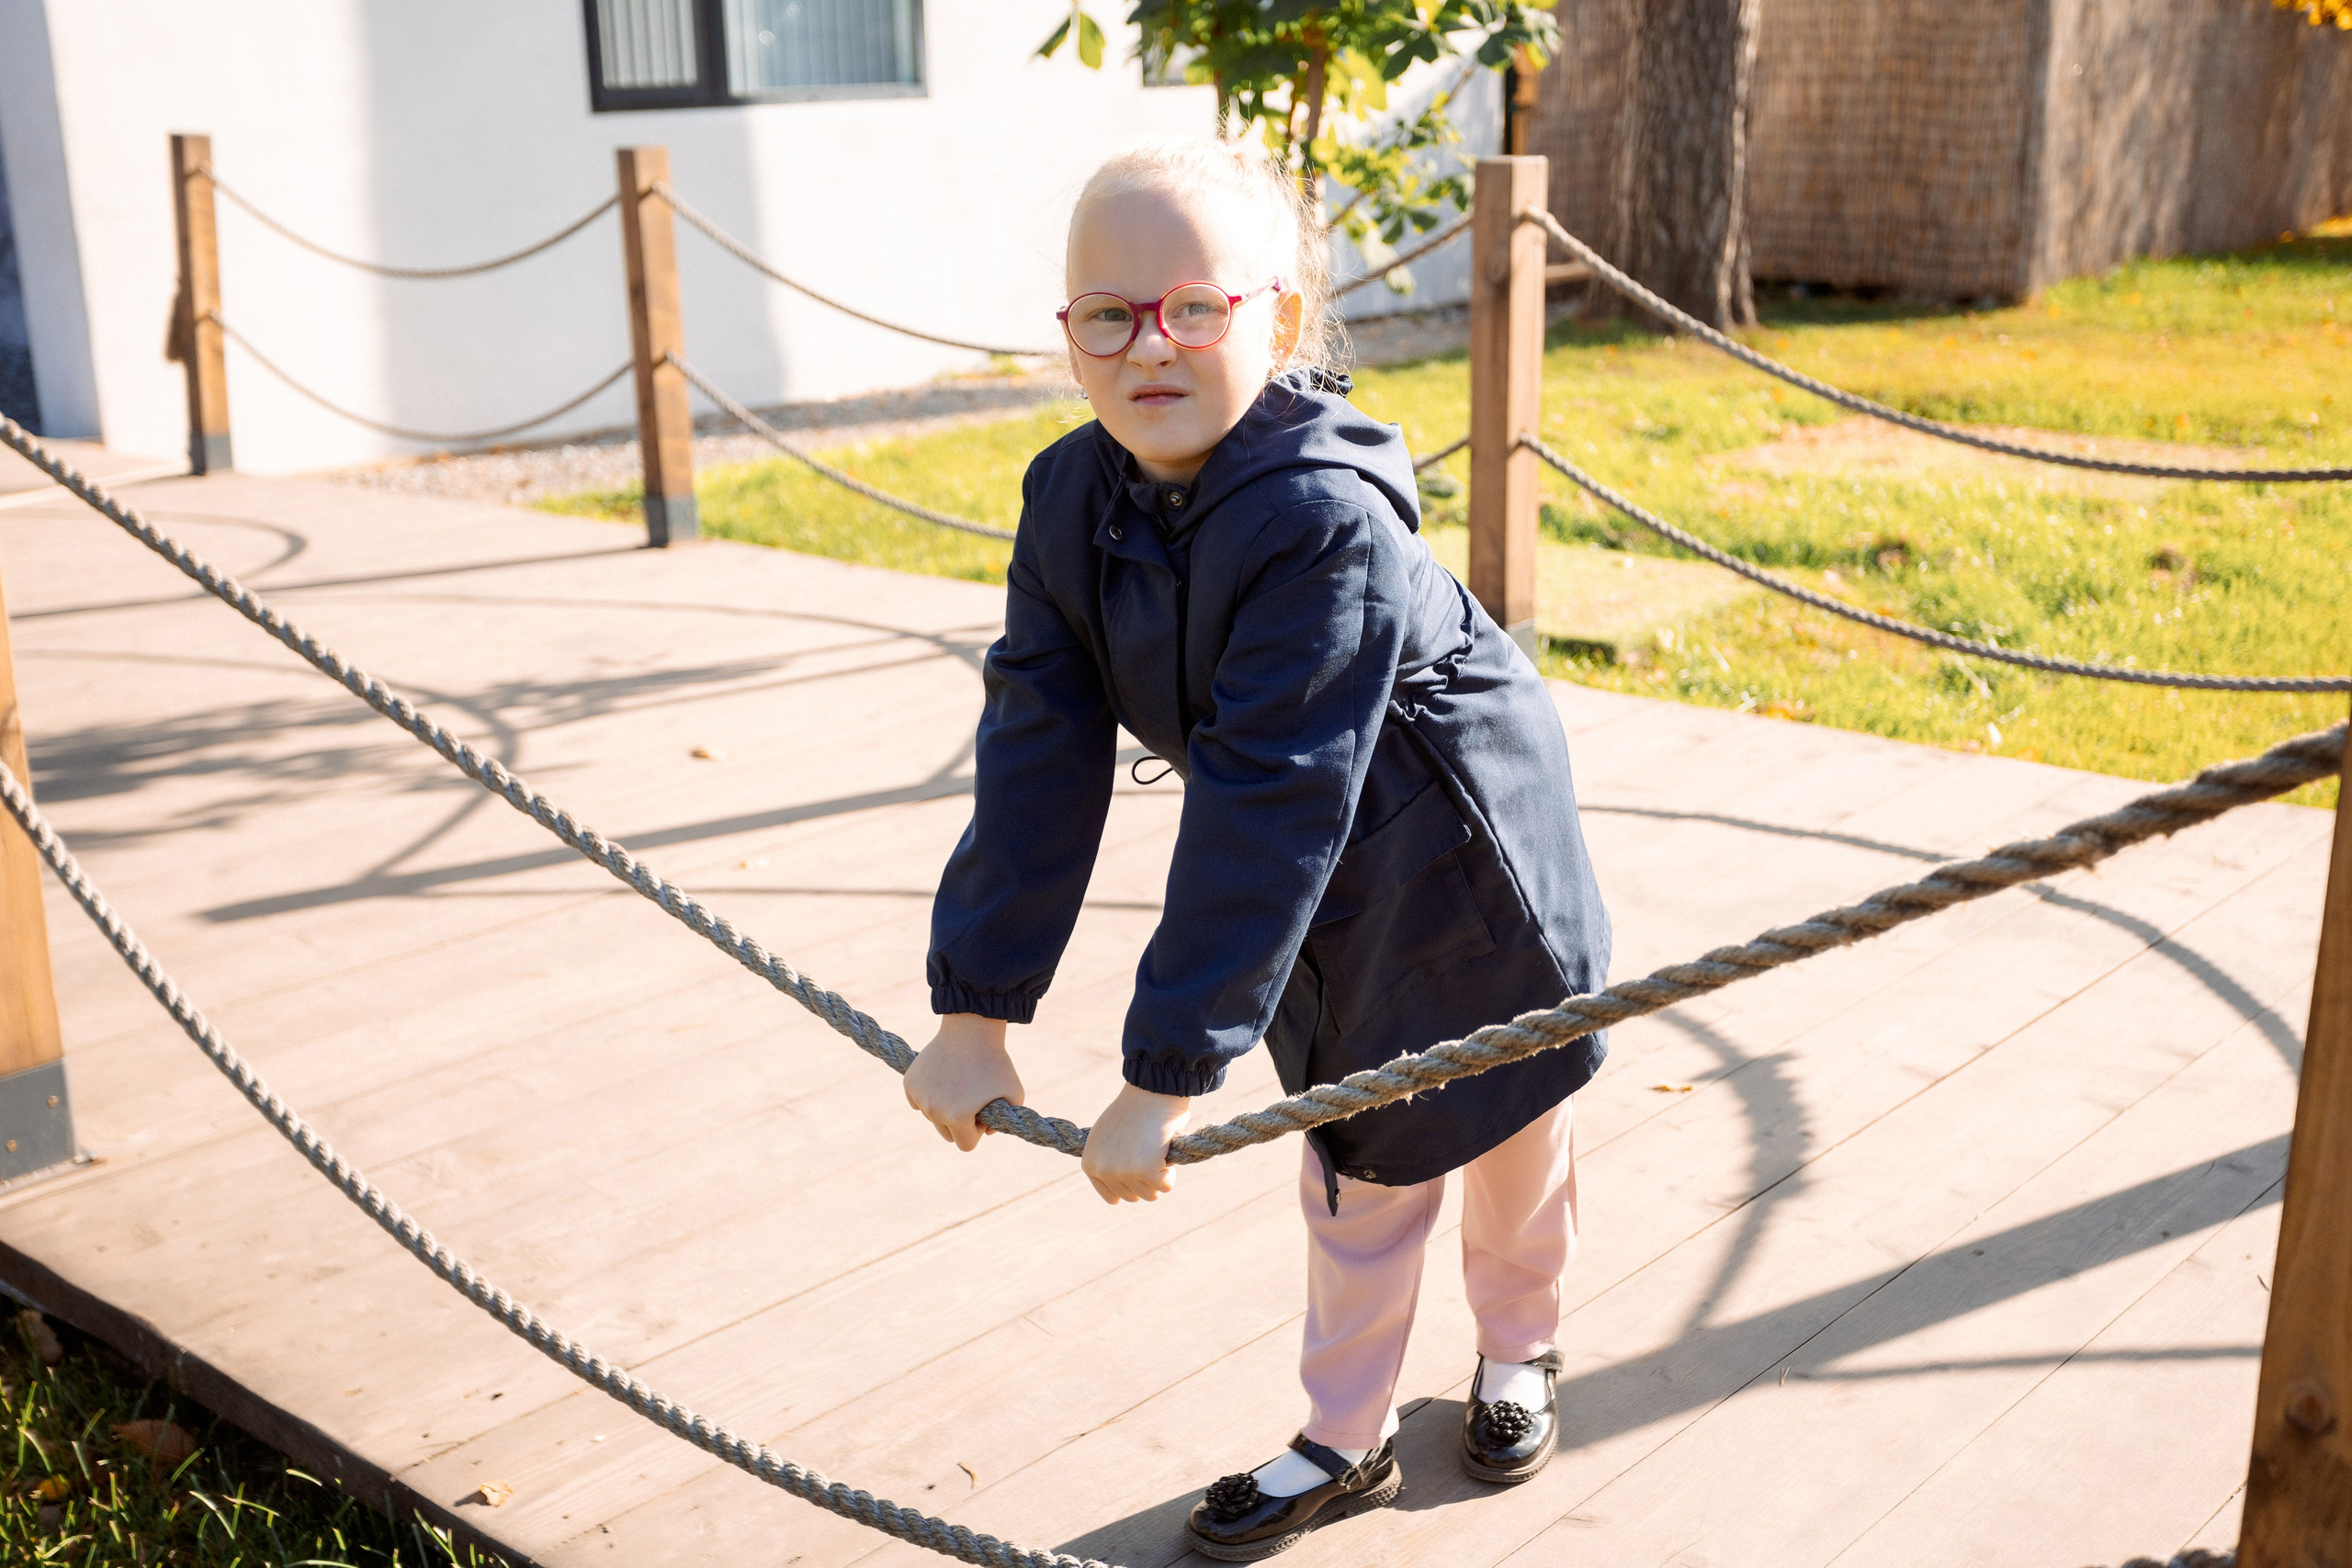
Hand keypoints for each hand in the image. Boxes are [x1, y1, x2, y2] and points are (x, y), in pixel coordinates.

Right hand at [904, 1014, 1021, 1151]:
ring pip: (932, 1117)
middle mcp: (934, 1110)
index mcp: (957, 1117)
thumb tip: (986, 1131)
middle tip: (972, 1100)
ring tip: (959, 1085)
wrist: (971, 1028)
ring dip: (945, 1108)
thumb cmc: (995, 1062)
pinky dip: (929, 1095)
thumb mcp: (1015, 1094)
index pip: (966, 1145)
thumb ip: (1007, 1121)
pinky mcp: (909, 1083)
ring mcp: (919, 1096)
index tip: (983, 1113)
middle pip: (947, 1134)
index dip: (978, 1131)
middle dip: (960, 1124)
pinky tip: (943, 1079)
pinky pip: (918, 1101)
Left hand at [1081, 1081, 1191, 1203]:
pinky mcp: (1145, 1170)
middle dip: (1146, 1180)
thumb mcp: (1107, 1136)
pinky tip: (1165, 1153)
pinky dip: (1171, 1174)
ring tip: (1157, 1152)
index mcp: (1090, 1163)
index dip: (1130, 1185)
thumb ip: (1108, 1159)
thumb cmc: (1134, 1109)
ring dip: (1159, 1177)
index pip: (1113, 1196)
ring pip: (1150, 1195)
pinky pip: (1166, 1186)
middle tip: (1150, 1154)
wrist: (1150, 1090)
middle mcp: (1103, 1170)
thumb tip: (1118, 1184)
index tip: (1139, 1171)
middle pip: (1132, 1197)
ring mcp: (1123, 1171)